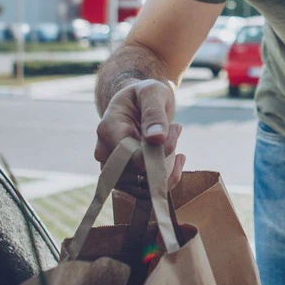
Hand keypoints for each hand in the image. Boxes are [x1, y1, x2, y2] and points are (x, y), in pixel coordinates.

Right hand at [94, 79, 184, 197]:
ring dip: (168, 169)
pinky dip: (168, 179)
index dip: (155, 152)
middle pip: (135, 173)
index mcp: (108, 129)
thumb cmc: (145, 94)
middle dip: (164, 157)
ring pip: (142, 187)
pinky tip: (179, 158)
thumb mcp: (153, 92)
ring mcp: (114, 168)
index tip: (175, 129)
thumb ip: (154, 112)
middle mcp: (106, 152)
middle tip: (176, 128)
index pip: (128, 155)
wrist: (140, 102)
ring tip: (176, 138)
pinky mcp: (126, 178)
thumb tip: (157, 138)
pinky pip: (147, 191)